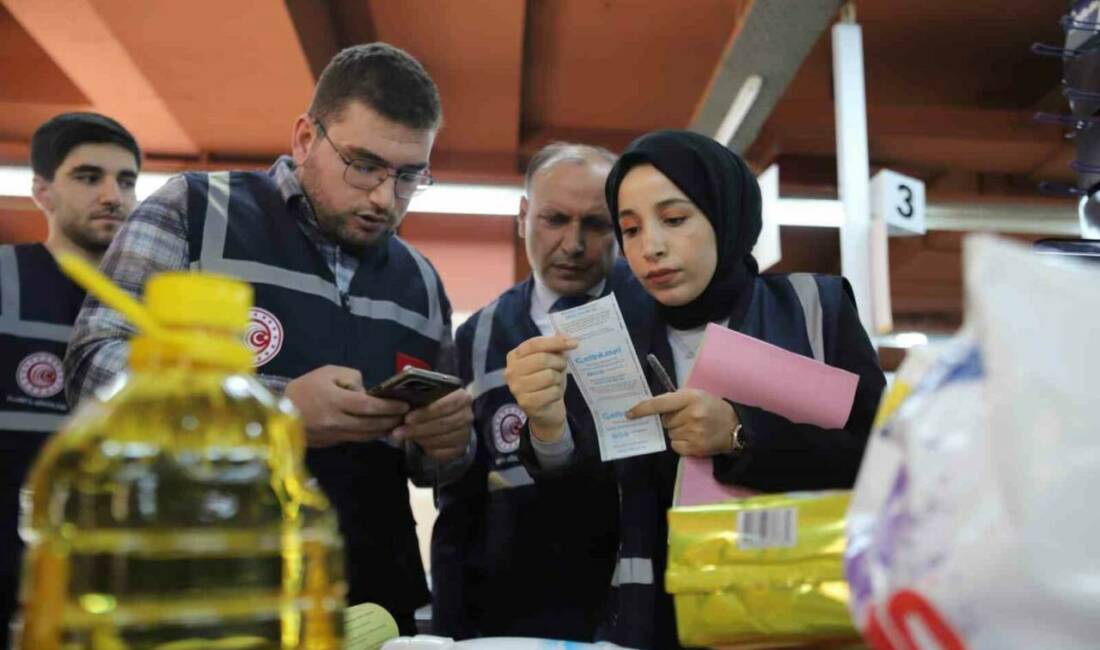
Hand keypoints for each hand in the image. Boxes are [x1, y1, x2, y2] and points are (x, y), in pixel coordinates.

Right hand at [285, 365, 408, 446]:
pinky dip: (370, 435)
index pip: (368, 406)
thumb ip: (351, 378)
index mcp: (335, 400)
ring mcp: (334, 435)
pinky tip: (379, 430)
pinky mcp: (331, 443)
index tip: (404, 405)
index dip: (388, 407)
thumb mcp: (327, 372)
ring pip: (366, 436)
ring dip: (384, 431)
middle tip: (406, 416)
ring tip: (397, 424)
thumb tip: (367, 392)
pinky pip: (356, 439)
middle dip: (391, 420)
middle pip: (371, 424)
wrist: (278, 412)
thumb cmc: (305, 387)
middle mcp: (336, 421)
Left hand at [393, 388, 473, 461]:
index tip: (407, 418)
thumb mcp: (430, 394)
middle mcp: (467, 415)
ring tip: (404, 437)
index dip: (426, 412)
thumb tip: (404, 396)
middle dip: (418, 429)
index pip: (445, 405)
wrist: (449, 417)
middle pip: (442, 424)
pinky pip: (443, 452)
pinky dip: (428, 449)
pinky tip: (417, 444)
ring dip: (420, 439)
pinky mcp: (460, 448)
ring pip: (441, 439)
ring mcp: (465, 433)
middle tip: (398, 432)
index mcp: (462, 397)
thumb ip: (421, 395)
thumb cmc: (435, 403)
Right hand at [503, 335, 576, 442]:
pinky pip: (552, 392)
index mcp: (514, 356)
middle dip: (559, 362)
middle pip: (542, 359)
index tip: (573, 343)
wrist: (546, 409)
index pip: (534, 344)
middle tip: (562, 367)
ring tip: (555, 382)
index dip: (555, 342)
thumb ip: (556, 347)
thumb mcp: (551, 360)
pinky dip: (558, 392)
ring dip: (559, 379)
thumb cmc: (547, 380)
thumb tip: (567, 338)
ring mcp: (517, 388)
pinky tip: (553, 394)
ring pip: (549, 376)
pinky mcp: (526, 403)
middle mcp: (511, 371)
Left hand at [627, 389, 738, 456]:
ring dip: (676, 431)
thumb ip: (675, 399)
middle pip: (664, 421)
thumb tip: (650, 408)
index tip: (630, 413)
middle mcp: (692, 415)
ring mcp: (694, 432)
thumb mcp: (696, 395)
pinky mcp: (695, 447)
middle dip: (670, 420)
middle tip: (685, 418)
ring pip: (669, 433)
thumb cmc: (711, 407)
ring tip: (692, 427)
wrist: (735, 427)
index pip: (660, 403)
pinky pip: (675, 445)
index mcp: (690, 397)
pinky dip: (680, 442)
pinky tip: (693, 437)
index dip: (642, 409)